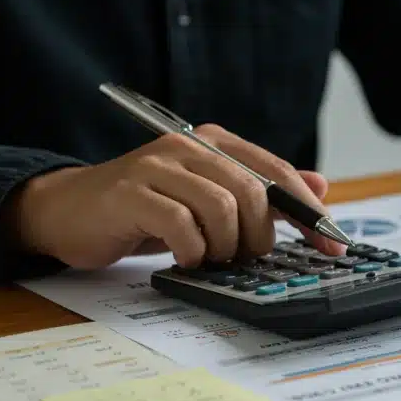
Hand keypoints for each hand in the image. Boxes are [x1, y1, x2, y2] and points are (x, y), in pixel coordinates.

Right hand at [5, 124, 344, 269]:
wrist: (68, 211)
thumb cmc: (145, 209)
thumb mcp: (209, 198)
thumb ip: (262, 192)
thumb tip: (319, 187)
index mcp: (214, 143)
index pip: (277, 172)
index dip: (309, 211)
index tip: (332, 245)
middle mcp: (187, 146)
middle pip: (253, 191)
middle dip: (261, 235)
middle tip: (247, 257)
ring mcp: (156, 167)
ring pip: (221, 207)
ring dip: (226, 245)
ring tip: (212, 257)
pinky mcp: (129, 194)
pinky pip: (180, 224)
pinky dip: (192, 250)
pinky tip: (186, 258)